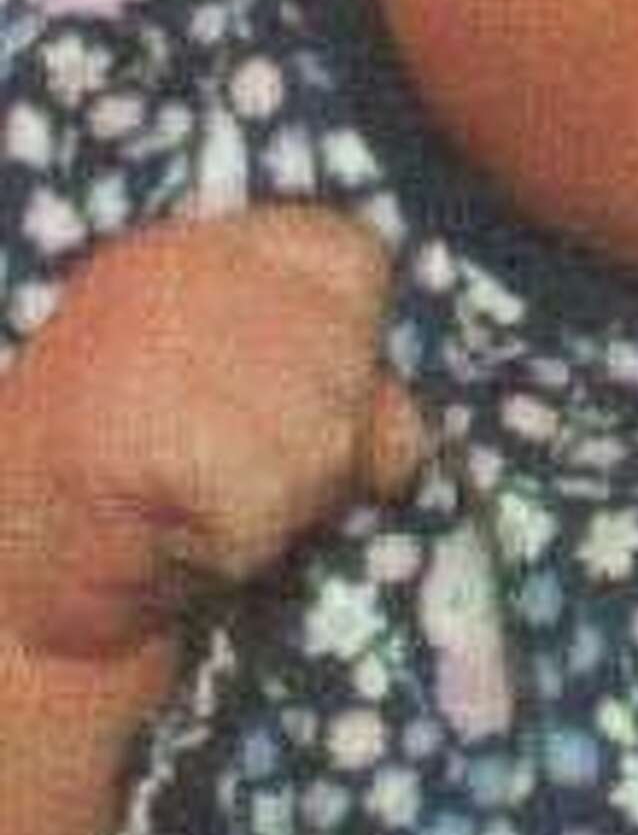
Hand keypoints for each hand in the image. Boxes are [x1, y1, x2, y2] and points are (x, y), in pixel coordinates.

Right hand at [0, 206, 423, 661]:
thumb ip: (343, 394)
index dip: (351, 340)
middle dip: (323, 443)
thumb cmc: (146, 497)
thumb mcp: (257, 413)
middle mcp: (174, 271)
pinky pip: (263, 501)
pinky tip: (176, 538)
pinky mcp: (135, 426)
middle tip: (235, 479)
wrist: (4, 586)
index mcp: (196, 248)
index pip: (351, 255)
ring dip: (284, 502)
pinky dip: (239, 543)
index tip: (291, 401)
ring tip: (201, 508)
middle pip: (350, 355)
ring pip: (320, 434)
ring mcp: (150, 341)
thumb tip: (402, 438)